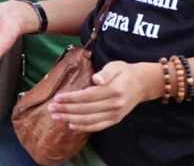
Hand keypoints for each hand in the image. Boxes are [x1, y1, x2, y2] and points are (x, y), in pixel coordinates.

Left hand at [46, 61, 160, 132]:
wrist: (143, 84)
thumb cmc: (125, 72)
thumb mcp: (116, 66)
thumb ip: (106, 72)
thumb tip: (96, 79)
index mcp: (113, 90)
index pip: (87, 96)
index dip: (71, 98)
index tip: (57, 98)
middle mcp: (114, 105)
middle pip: (86, 109)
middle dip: (66, 110)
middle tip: (50, 108)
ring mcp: (115, 114)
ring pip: (90, 120)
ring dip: (71, 120)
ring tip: (56, 117)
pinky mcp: (115, 120)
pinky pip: (98, 126)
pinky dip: (84, 127)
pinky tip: (71, 125)